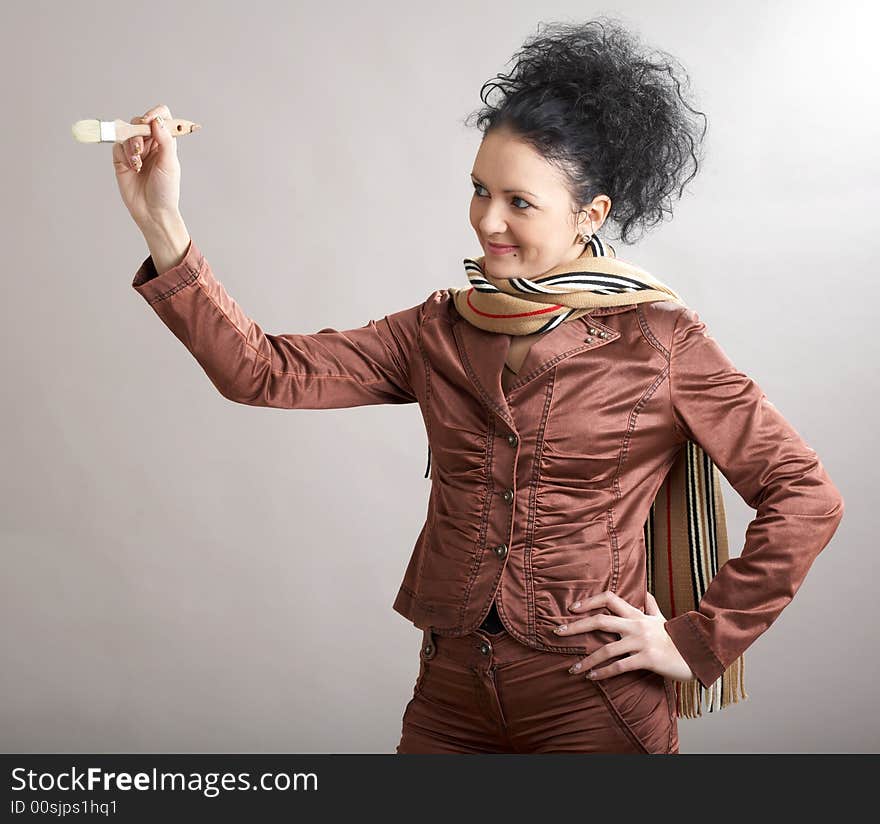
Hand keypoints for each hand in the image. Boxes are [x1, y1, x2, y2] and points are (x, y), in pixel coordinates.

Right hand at [112, 103, 181, 229]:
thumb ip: (165, 140)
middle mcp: (150, 143)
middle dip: (138, 132)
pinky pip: (117, 146)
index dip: (154, 114)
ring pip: (126, 133)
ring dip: (131, 145)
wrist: (152, 211)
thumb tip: (157, 120)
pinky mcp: (121, 159)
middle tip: (141, 148)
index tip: (150, 122)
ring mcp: (135, 150)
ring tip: (137, 164)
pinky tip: (132, 168)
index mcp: (165, 141)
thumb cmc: (166, 190)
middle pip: (139, 122)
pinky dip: (124, 154)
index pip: (160, 116)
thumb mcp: (170, 164)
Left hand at [554, 590, 695, 681]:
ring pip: (607, 649)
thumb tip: (645, 592)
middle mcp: (635, 626)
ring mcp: (640, 643)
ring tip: (573, 670)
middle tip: (557, 632)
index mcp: (636, 614)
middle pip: (600, 621)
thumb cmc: (676, 637)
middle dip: (576, 626)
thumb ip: (651, 606)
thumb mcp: (662, 619)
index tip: (572, 609)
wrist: (698, 652)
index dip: (589, 601)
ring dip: (587, 660)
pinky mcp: (647, 660)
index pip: (608, 598)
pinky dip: (603, 673)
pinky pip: (620, 667)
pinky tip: (592, 678)